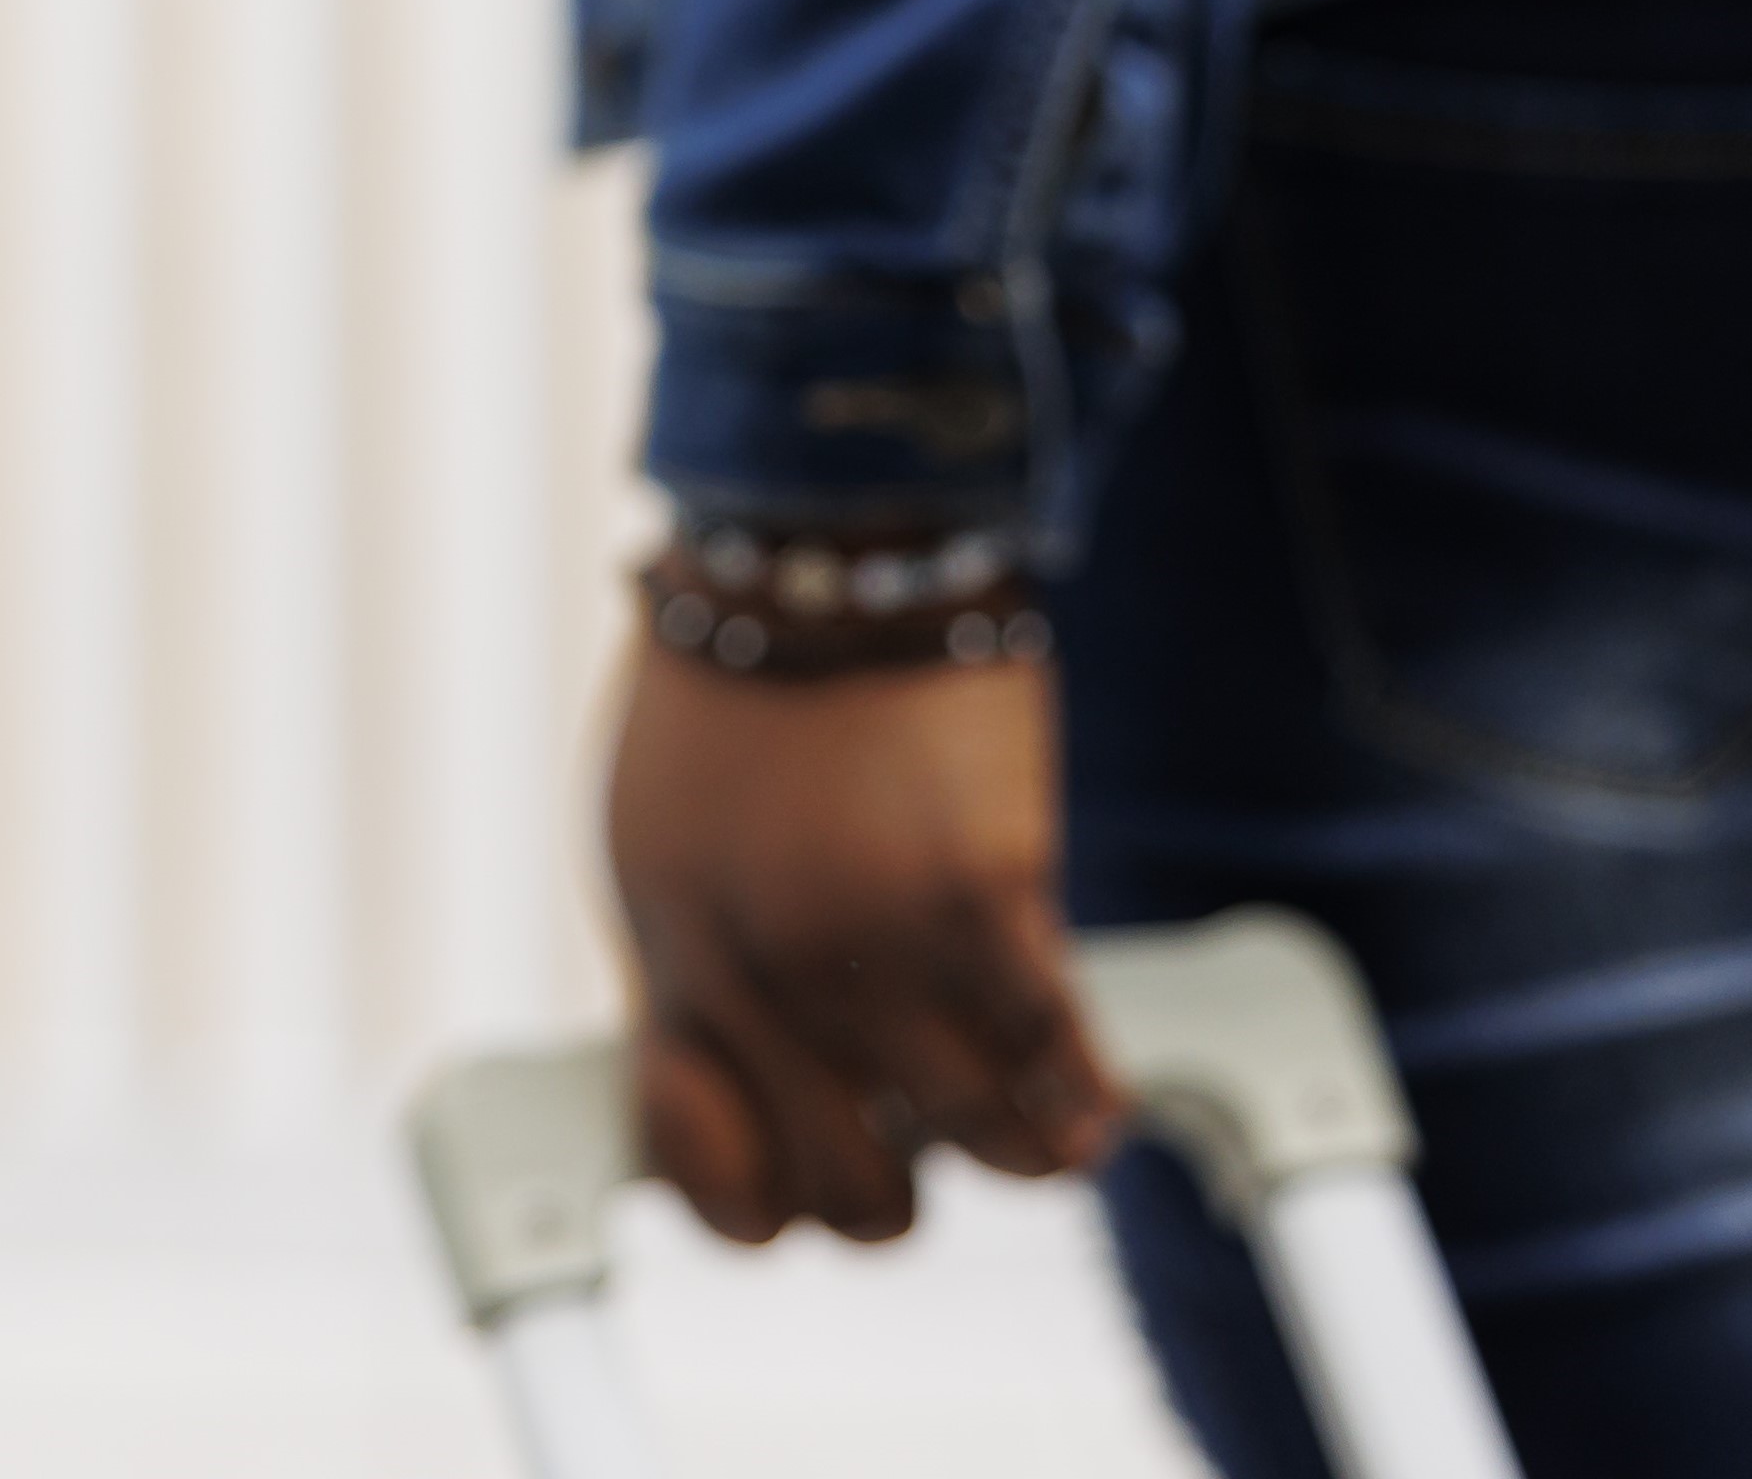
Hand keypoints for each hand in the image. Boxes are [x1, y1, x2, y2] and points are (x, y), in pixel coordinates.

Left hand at [605, 646, 1124, 1242]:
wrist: (821, 546)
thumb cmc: (736, 687)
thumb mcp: (656, 839)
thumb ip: (696, 976)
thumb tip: (731, 1099)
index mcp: (671, 959)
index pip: (709, 1180)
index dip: (757, 1205)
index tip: (797, 1160)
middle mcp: (763, 970)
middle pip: (857, 1195)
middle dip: (902, 1177)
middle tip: (925, 1115)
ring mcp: (875, 938)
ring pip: (978, 1147)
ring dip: (1010, 1138)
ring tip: (1027, 1102)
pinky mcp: (987, 892)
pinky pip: (1062, 1064)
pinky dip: (1089, 1102)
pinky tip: (1095, 1102)